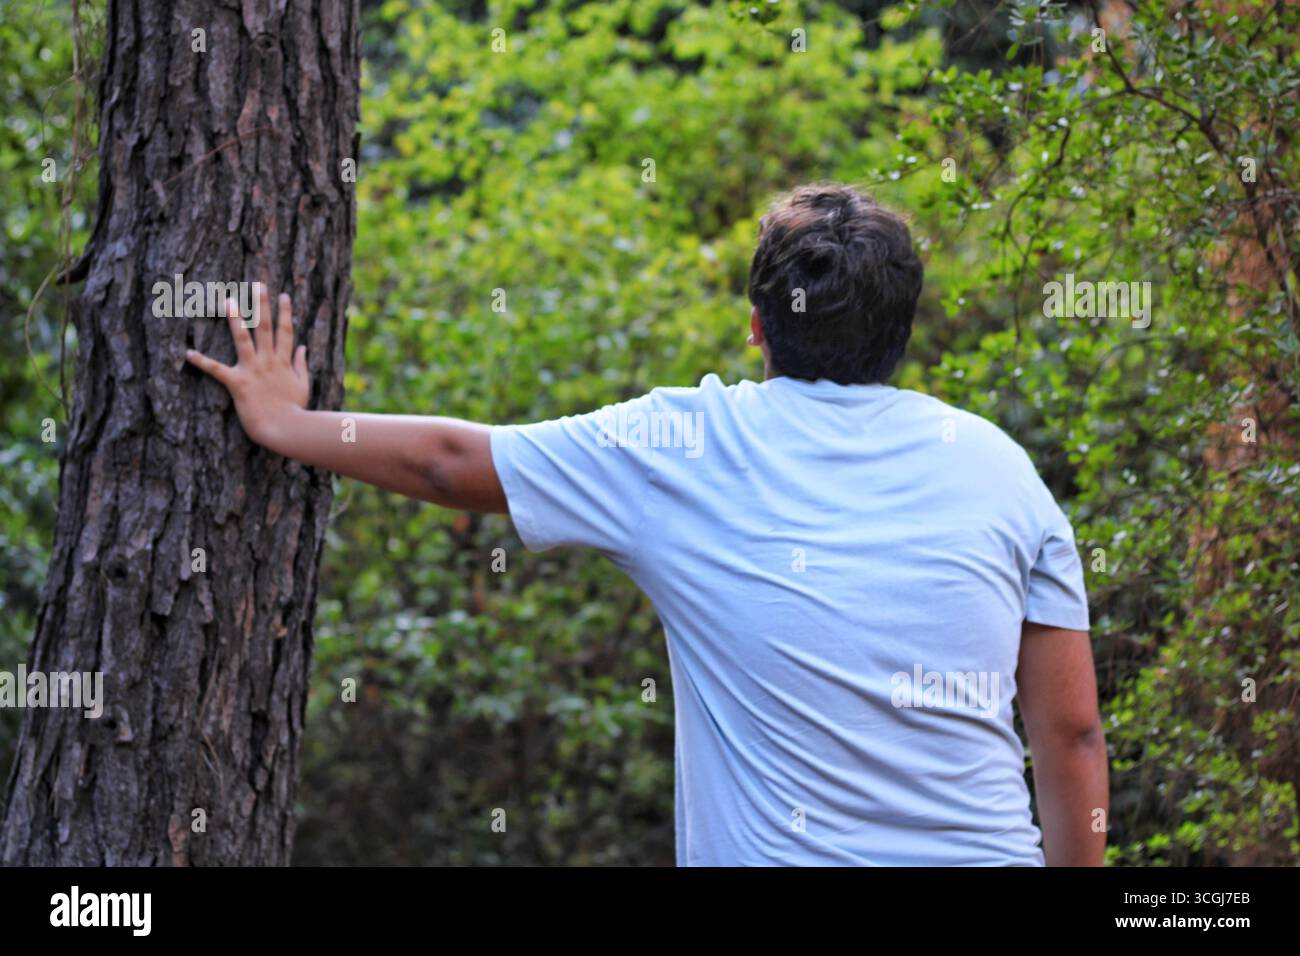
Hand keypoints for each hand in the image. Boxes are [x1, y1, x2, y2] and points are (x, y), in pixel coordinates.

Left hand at [186, 282, 309, 447]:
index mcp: (283, 362)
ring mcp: (253, 370)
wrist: (285, 429)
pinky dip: (202, 362)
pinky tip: (188, 352)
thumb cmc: (294, 411)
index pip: (286, 332)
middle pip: (266, 328)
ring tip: (227, 301)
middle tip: (258, 284)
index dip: (285, 313)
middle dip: (262, 305)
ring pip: (243, 339)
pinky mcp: (238, 383)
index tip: (283, 295)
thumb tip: (302, 347)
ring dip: (235, 319)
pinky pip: (217, 370)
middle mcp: (268, 361)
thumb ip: (301, 365)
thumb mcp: (303, 386)